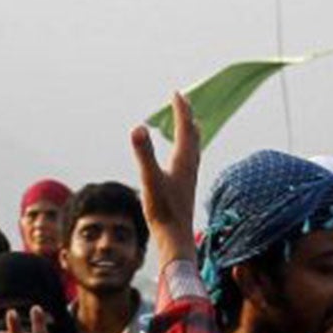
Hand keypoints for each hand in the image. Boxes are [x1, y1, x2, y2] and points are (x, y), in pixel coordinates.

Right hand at [130, 92, 199, 243]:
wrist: (175, 239)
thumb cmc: (164, 211)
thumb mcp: (150, 179)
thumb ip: (144, 153)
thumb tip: (138, 127)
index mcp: (183, 160)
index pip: (184, 128)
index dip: (181, 109)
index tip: (176, 93)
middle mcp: (189, 166)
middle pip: (192, 135)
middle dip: (187, 117)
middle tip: (183, 101)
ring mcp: (188, 178)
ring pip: (193, 149)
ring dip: (190, 133)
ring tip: (189, 125)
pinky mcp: (184, 189)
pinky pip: (188, 161)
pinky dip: (186, 150)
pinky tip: (181, 159)